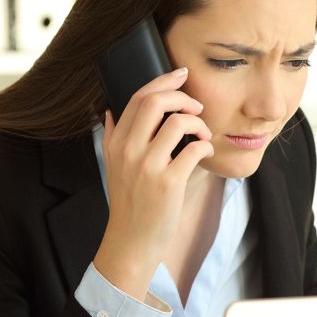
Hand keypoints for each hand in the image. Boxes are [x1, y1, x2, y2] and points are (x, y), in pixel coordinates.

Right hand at [93, 67, 213, 300]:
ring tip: (202, 135)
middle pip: (155, 101)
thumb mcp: (113, 168)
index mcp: (116, 143)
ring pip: (178, 122)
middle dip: (182, 96)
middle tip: (197, 106)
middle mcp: (128, 151)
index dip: (162, 81)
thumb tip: (111, 112)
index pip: (137, 97)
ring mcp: (148, 166)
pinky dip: (206, 146)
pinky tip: (206, 152)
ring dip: (198, 123)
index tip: (181, 74)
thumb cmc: (129, 203)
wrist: (131, 241)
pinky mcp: (168, 183)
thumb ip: (112, 138)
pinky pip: (194, 149)